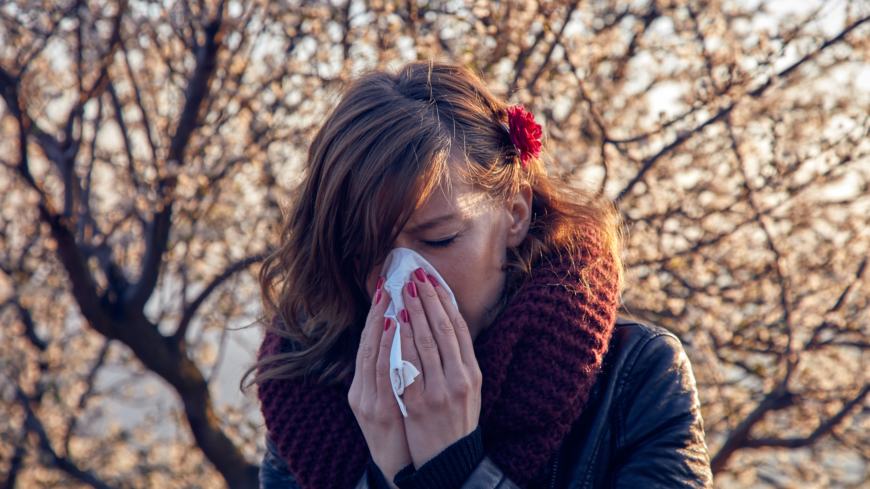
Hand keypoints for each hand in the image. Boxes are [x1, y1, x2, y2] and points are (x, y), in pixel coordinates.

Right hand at [348, 284, 410, 485]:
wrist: (400, 472)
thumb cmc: (399, 435)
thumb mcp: (390, 404)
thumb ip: (391, 376)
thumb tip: (402, 345)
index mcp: (363, 387)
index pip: (368, 344)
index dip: (374, 316)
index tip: (384, 289)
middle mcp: (362, 392)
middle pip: (366, 345)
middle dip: (377, 313)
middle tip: (387, 285)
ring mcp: (368, 402)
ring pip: (372, 355)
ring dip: (381, 326)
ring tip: (390, 301)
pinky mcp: (379, 412)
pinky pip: (385, 374)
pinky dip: (388, 349)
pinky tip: (396, 330)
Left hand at [397, 268, 482, 467]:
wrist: (448, 461)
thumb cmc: (456, 421)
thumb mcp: (468, 390)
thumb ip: (459, 360)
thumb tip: (445, 324)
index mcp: (472, 373)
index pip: (458, 328)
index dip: (444, 301)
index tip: (432, 280)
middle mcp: (459, 378)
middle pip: (441, 329)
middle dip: (427, 298)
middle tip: (414, 275)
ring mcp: (439, 390)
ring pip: (424, 341)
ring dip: (412, 311)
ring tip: (403, 289)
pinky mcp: (419, 402)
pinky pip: (408, 364)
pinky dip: (401, 340)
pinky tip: (395, 322)